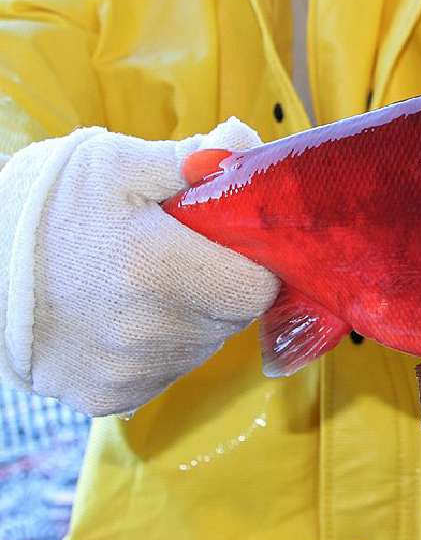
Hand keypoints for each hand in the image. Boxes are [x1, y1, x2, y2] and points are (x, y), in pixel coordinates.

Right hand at [0, 118, 278, 415]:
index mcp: (160, 271)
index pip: (258, 288)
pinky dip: (157, 350)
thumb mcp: (113, 162)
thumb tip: (245, 142)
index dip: (249, 263)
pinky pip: (164, 374)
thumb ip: (192, 157)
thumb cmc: (43, 204)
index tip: (224, 243)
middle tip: (177, 257)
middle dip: (219, 286)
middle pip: (231, 318)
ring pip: (201, 348)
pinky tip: (120, 316)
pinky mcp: (107, 397)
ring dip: (189, 319)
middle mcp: (148, 332)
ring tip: (141, 284)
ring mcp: (128, 372)